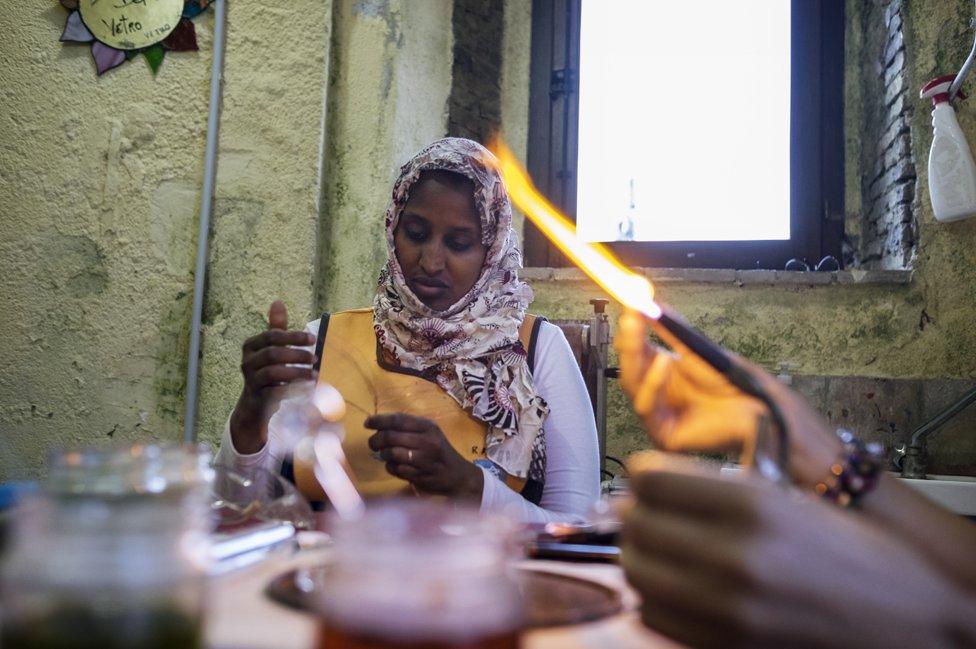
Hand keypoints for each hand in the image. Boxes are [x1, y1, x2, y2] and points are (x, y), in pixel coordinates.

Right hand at [230, 301, 316, 453]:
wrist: (255, 404)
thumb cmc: (267, 370)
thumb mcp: (271, 348)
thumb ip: (276, 328)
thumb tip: (278, 301)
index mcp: (250, 346)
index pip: (272, 336)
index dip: (293, 336)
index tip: (313, 339)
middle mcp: (247, 362)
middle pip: (272, 354)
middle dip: (296, 355)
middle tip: (315, 358)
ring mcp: (250, 380)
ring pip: (273, 373)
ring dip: (297, 372)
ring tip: (314, 374)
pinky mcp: (258, 397)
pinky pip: (275, 391)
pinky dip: (293, 389)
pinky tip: (307, 387)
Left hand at [365, 413, 483, 499]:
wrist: (458, 474)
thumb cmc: (440, 450)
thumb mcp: (430, 433)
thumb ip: (408, 428)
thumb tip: (379, 426)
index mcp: (428, 427)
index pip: (398, 420)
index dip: (379, 420)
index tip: (367, 423)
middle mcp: (427, 441)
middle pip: (391, 436)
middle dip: (376, 440)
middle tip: (372, 443)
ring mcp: (423, 460)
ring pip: (391, 453)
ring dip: (382, 454)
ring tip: (383, 454)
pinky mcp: (420, 475)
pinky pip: (395, 469)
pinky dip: (390, 467)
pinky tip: (394, 465)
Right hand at [615, 309, 840, 487]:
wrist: (758, 407)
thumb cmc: (734, 383)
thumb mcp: (696, 348)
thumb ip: (671, 328)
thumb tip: (650, 303)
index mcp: (663, 373)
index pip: (635, 351)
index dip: (631, 330)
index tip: (632, 307)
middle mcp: (658, 394)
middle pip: (628, 367)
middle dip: (629, 342)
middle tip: (632, 320)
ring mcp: (660, 415)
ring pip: (632, 386)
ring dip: (639, 362)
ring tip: (660, 350)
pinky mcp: (664, 434)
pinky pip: (647, 408)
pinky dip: (653, 386)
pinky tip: (665, 367)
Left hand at [621, 454, 972, 648]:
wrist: (911, 624)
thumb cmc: (862, 557)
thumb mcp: (796, 501)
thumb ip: (726, 487)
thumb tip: (656, 480)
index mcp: (756, 508)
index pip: (653, 481)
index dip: (645, 474)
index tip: (649, 477)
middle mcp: (735, 559)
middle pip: (636, 526)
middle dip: (637, 512)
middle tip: (649, 509)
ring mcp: (727, 611)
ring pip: (637, 572)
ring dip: (641, 553)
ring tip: (661, 546)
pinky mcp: (723, 646)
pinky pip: (654, 616)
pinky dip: (655, 597)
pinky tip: (676, 585)